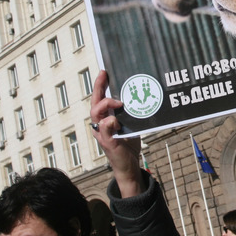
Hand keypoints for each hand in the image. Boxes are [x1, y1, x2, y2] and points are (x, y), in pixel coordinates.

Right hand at [90, 71, 143, 196]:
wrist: (129, 165)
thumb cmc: (128, 144)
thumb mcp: (130, 124)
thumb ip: (130, 112)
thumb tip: (140, 94)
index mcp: (105, 117)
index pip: (99, 98)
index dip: (100, 84)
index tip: (104, 71)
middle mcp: (100, 123)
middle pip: (94, 102)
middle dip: (98, 87)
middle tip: (104, 75)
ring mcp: (102, 133)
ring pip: (95, 114)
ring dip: (105, 105)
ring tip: (118, 102)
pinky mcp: (108, 143)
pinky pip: (104, 131)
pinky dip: (108, 124)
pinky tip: (115, 120)